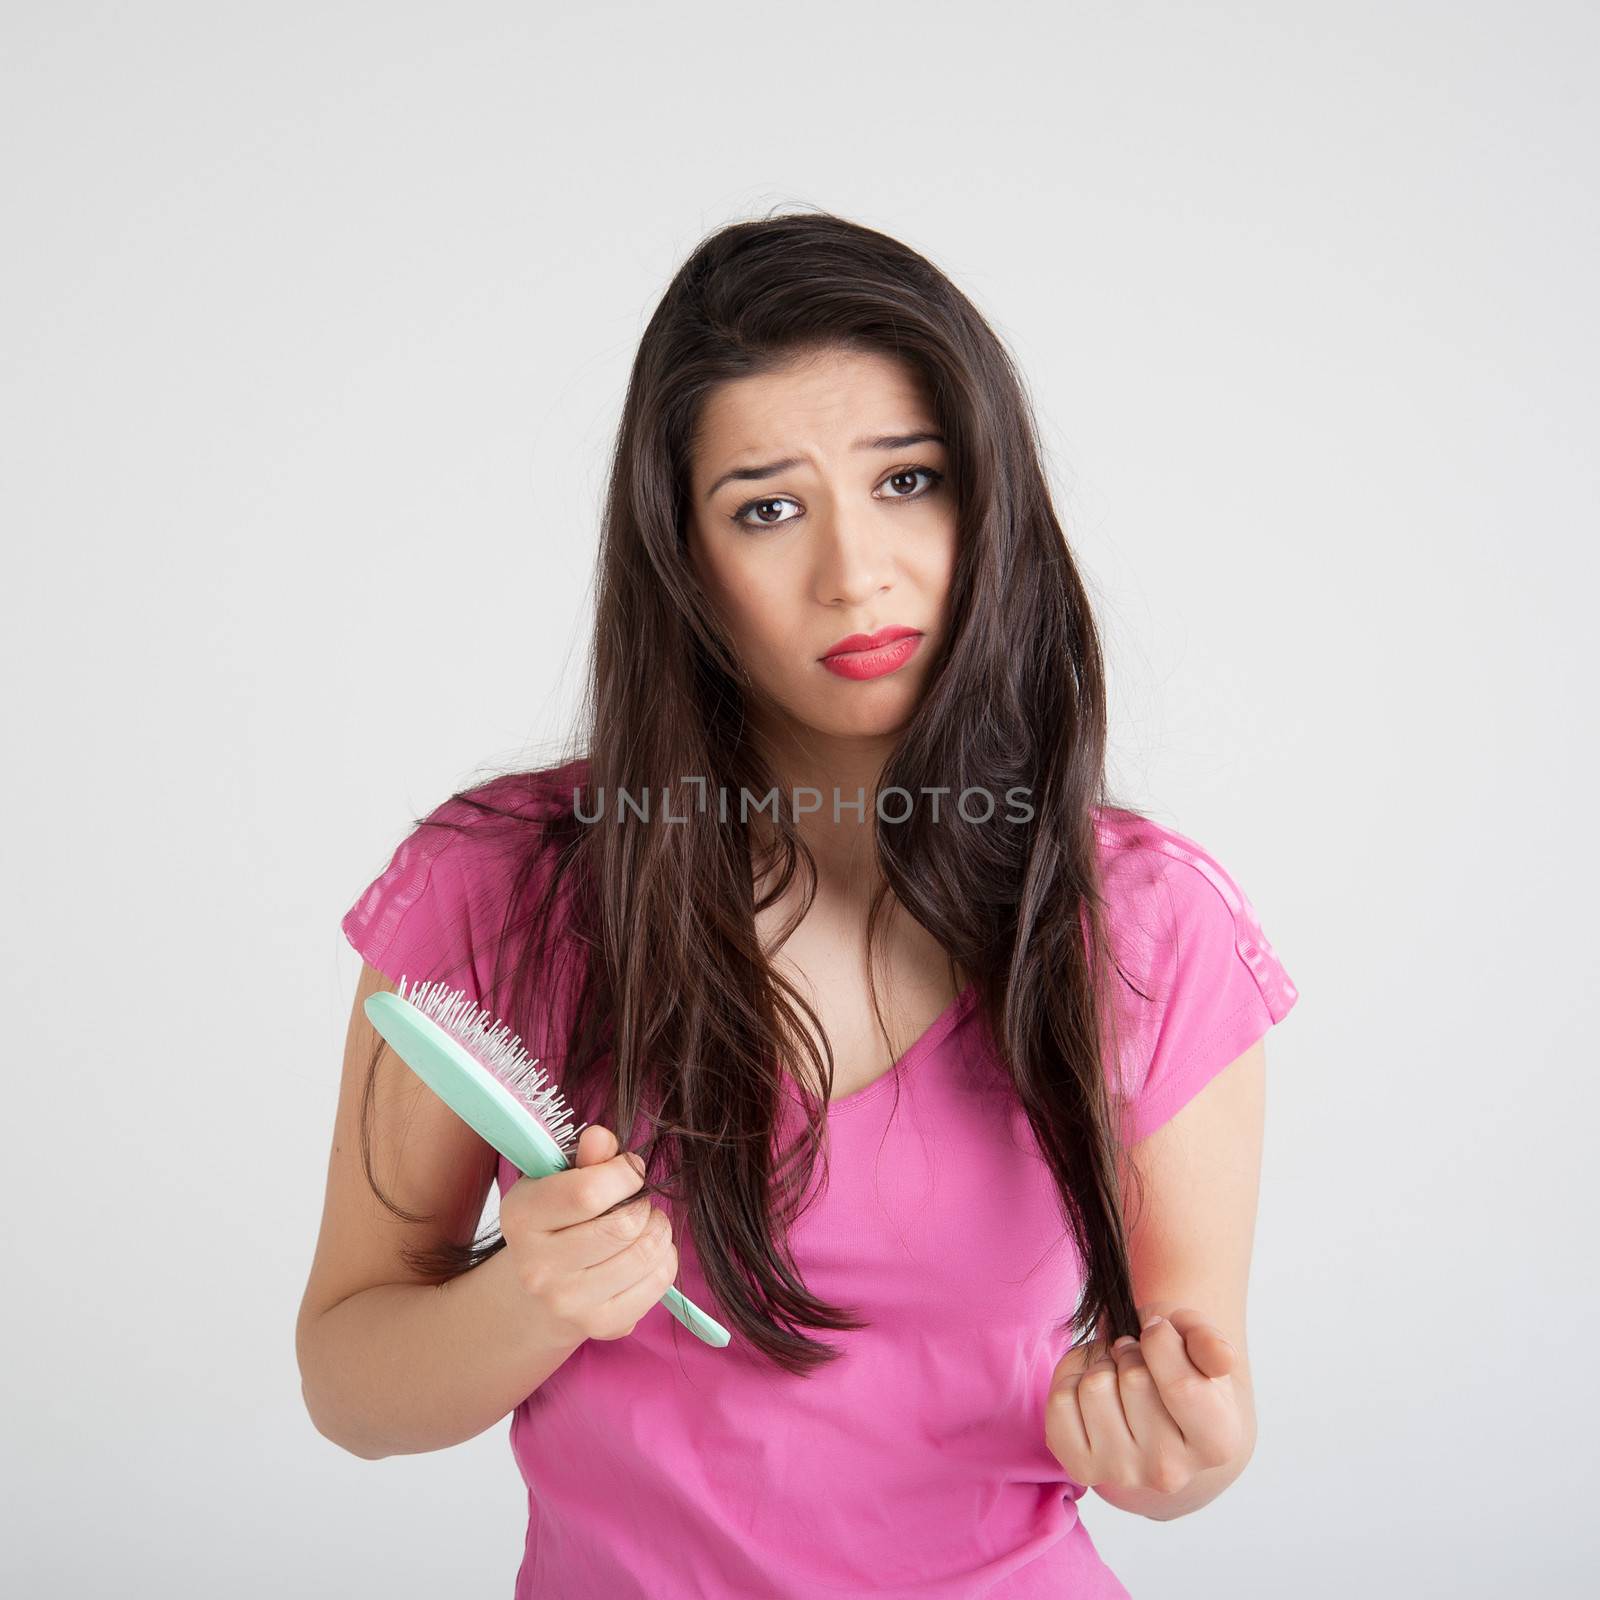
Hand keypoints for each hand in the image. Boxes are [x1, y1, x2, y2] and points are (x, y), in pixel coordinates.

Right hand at [498, 1124, 677, 1346]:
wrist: (537, 1291)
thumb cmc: (554, 1221)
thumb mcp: (557, 1181)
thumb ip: (584, 1158)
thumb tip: (601, 1137)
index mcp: (521, 1218)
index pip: (588, 1193)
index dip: (624, 1173)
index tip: (628, 1170)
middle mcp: (539, 1268)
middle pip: (623, 1226)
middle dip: (643, 1203)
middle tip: (637, 1200)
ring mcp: (569, 1303)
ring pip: (646, 1253)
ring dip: (658, 1228)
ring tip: (644, 1223)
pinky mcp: (601, 1326)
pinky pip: (658, 1282)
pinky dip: (665, 1258)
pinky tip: (647, 1250)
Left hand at [1044, 1306, 1248, 1498]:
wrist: (1147, 1398)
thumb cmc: (1176, 1362)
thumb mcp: (1198, 1340)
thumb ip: (1212, 1343)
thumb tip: (1221, 1358)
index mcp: (1217, 1442)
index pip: (1182, 1386)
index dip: (1160, 1340)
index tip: (1157, 1332)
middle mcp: (1172, 1471)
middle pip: (1133, 1381)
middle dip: (1129, 1352)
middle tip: (1137, 1360)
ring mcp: (1124, 1474)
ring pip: (1094, 1388)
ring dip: (1101, 1366)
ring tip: (1116, 1376)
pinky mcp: (1082, 1468)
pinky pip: (1060, 1403)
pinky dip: (1070, 1381)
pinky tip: (1093, 1393)